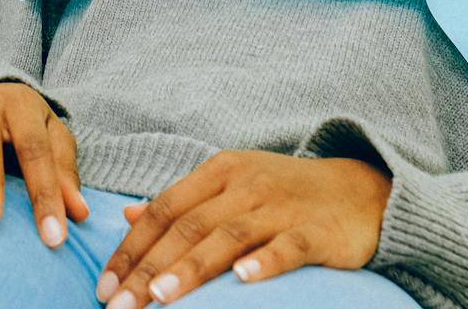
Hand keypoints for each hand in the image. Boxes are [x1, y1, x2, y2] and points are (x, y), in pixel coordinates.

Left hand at [94, 150, 389, 306]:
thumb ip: (182, 202)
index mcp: (217, 172)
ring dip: (191, 267)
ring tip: (160, 297)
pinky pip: (287, 246)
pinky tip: (243, 280)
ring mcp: (280, 206)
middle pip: (187, 226)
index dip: (131, 249)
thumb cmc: (284, 193)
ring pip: (228, 236)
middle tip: (119, 306)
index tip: (105, 286)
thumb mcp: (230, 185)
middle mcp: (244, 185)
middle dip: (148, 268)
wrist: (362, 189)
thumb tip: (129, 216)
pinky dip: (265, 262)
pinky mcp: (316, 230)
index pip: (163, 210)